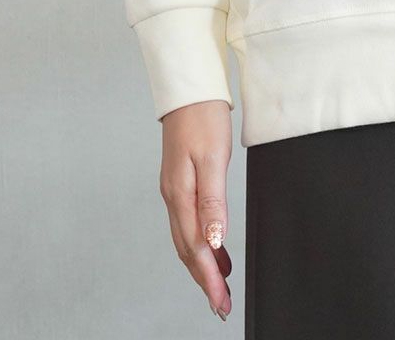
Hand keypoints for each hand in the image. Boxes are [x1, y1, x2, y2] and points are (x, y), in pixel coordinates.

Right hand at [159, 100, 233, 320]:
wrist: (190, 89)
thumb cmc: (203, 118)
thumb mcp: (213, 158)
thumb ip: (213, 200)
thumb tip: (214, 239)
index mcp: (180, 195)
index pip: (195, 247)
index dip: (208, 278)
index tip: (220, 301)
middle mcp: (173, 196)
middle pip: (187, 250)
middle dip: (204, 280)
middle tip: (220, 304)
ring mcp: (175, 190)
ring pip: (186, 238)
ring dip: (202, 264)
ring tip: (220, 284)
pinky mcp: (180, 182)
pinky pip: (189, 222)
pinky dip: (201, 241)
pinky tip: (215, 246)